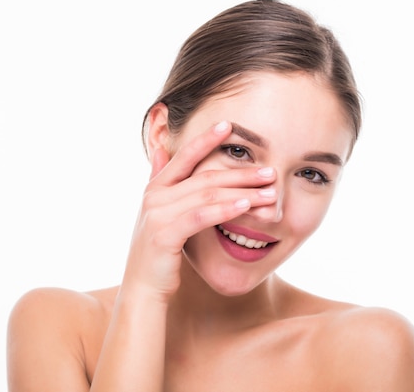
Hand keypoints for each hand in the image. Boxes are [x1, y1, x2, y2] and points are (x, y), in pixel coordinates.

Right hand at [121, 121, 276, 301]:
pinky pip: (201, 216)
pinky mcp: (164, 235)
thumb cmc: (158, 252)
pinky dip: (225, 208)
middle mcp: (155, 197)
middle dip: (240, 173)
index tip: (228, 125)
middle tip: (270, 171)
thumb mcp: (158, 212)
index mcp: (155, 188)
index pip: (184, 156)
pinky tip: (246, 204)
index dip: (206, 139)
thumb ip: (160, 181)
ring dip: (243, 191)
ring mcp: (158, 215)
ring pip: (207, 195)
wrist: (143, 288)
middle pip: (205, 176)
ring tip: (270, 192)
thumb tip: (160, 151)